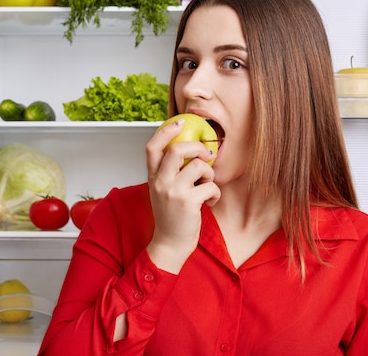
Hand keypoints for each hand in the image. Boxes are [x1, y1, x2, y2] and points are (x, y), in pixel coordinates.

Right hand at [145, 119, 220, 272]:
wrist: (169, 245)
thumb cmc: (171, 217)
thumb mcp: (163, 192)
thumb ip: (170, 173)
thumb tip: (190, 152)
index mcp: (152, 178)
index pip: (152, 147)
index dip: (166, 131)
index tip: (179, 122)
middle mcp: (160, 182)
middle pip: (178, 149)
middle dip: (198, 148)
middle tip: (207, 156)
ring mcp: (173, 191)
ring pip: (199, 166)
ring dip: (210, 174)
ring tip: (208, 185)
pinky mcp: (188, 202)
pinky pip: (211, 186)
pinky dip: (215, 193)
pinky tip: (209, 202)